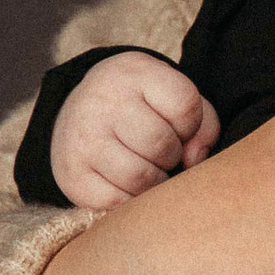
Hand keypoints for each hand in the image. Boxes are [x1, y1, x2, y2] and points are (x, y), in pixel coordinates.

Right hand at [48, 54, 219, 208]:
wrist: (79, 113)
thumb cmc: (143, 109)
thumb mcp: (173, 99)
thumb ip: (203, 125)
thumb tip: (193, 160)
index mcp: (135, 72)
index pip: (185, 105)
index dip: (191, 125)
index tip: (178, 127)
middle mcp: (103, 100)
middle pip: (161, 144)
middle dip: (172, 156)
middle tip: (162, 153)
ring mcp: (83, 137)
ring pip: (140, 177)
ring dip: (154, 182)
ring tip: (148, 169)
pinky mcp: (71, 173)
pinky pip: (116, 202)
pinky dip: (130, 200)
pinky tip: (126, 184)